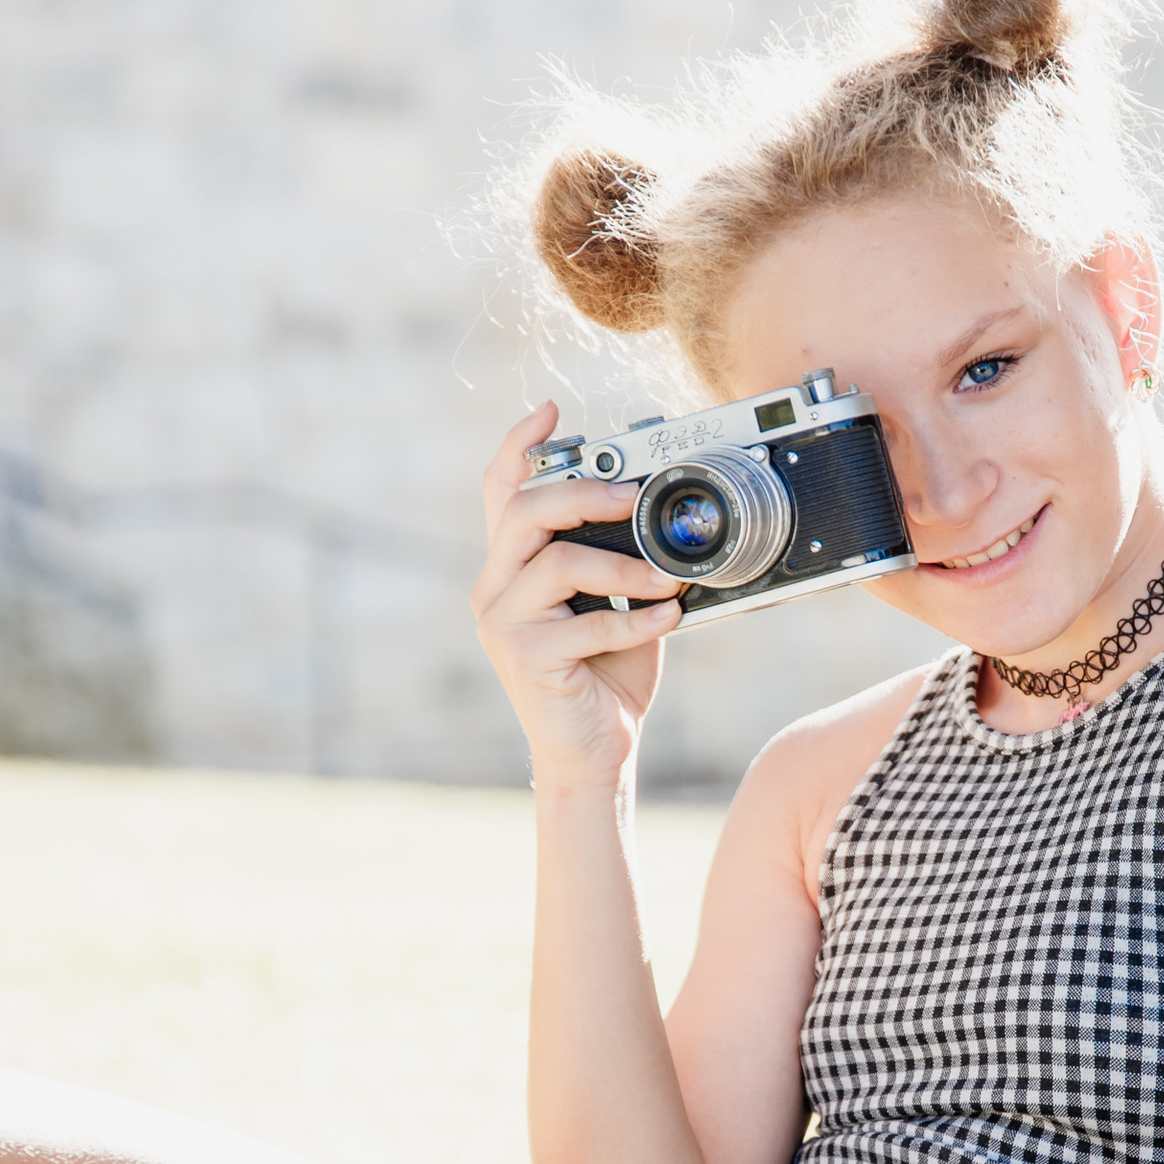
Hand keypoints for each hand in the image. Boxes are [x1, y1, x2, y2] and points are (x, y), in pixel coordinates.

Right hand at [471, 402, 687, 790]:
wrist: (596, 751)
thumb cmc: (606, 674)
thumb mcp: (616, 602)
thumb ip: (618, 557)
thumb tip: (657, 510)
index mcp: (512, 566)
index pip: (501, 492)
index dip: (519, 446)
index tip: (549, 412)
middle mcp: (496, 588)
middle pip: (526, 512)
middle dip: (585, 494)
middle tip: (635, 497)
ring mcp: (503, 623)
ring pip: (558, 563)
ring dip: (624, 566)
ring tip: (668, 580)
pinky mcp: (526, 658)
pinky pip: (587, 623)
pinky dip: (637, 620)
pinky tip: (668, 621)